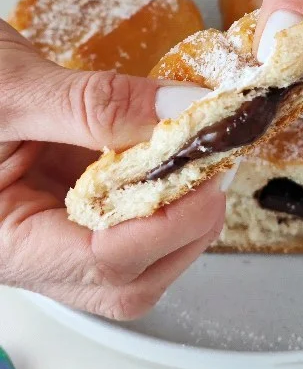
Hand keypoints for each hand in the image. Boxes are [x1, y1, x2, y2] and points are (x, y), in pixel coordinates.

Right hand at [0, 21, 224, 318]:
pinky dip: (166, 184)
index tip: (207, 172)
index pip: (100, 264)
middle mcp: (32, 247)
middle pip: (129, 279)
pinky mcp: (74, 197)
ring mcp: (56, 225)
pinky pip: (132, 211)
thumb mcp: (10, 89)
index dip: (165, 224)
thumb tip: (181, 113)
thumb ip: (94, 105)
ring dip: (182, 210)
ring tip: (202, 154)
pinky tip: (178, 148)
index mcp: (1, 242)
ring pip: (139, 254)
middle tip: (215, 165)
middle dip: (185, 228)